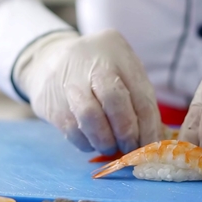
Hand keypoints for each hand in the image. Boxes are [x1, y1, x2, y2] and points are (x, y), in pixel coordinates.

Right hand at [14, 29, 161, 154]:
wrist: (50, 59)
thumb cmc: (99, 69)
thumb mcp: (124, 70)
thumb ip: (138, 99)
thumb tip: (152, 139)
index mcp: (119, 54)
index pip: (140, 94)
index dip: (148, 127)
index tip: (150, 146)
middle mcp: (93, 63)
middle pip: (114, 99)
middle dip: (126, 131)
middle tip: (129, 147)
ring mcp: (69, 81)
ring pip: (89, 116)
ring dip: (105, 140)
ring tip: (110, 146)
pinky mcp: (51, 102)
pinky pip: (71, 129)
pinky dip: (86, 142)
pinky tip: (92, 141)